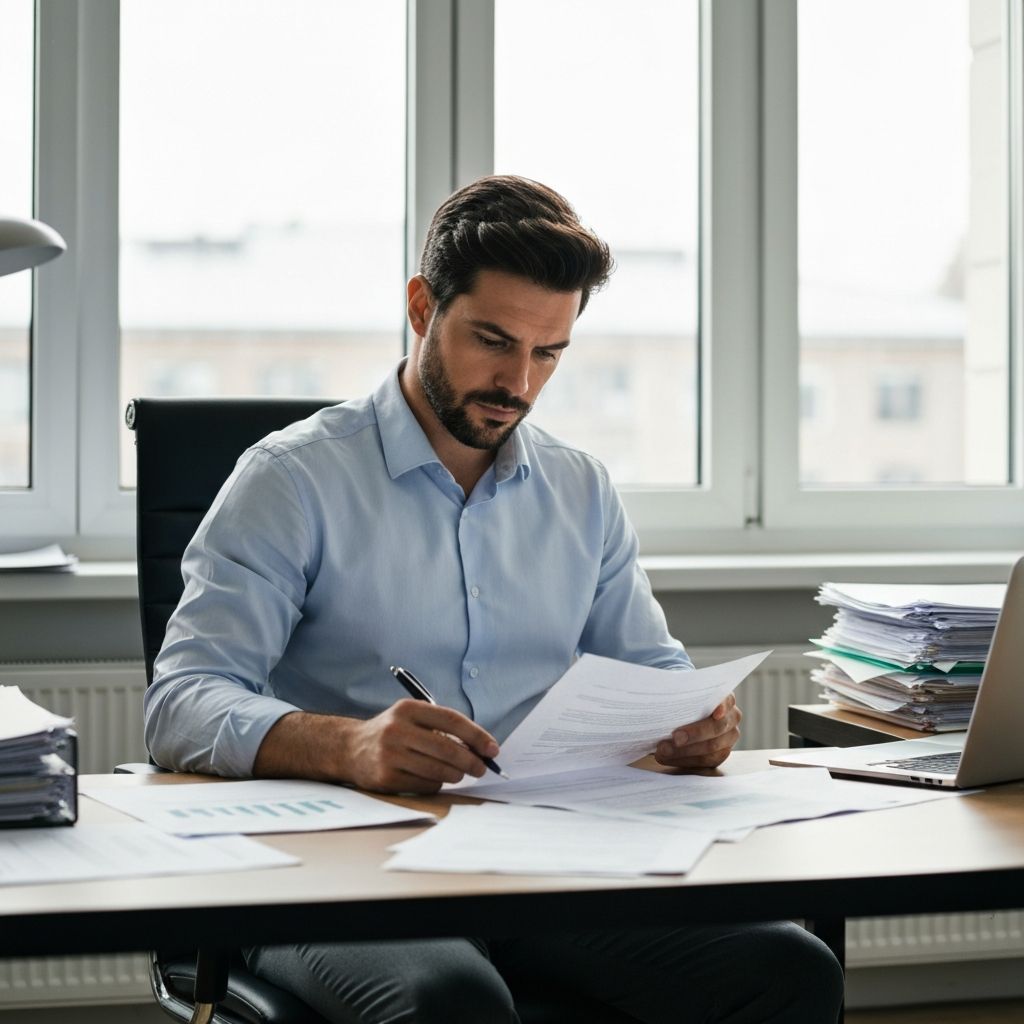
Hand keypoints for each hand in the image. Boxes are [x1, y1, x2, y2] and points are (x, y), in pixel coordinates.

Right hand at [339, 700, 499, 793]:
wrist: (350, 748)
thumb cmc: (393, 732)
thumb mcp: (412, 718)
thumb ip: (443, 728)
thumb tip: (481, 748)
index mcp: (408, 709)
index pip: (451, 720)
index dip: (476, 735)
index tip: (492, 749)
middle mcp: (397, 729)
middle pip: (447, 749)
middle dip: (471, 761)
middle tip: (482, 768)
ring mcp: (390, 754)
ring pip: (438, 770)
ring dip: (456, 775)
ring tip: (459, 773)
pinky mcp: (386, 777)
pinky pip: (425, 784)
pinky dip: (437, 783)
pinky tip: (435, 777)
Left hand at [654, 693, 741, 770]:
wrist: (678, 719)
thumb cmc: (680, 704)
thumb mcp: (682, 696)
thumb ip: (681, 696)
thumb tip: (664, 696)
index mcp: (724, 697)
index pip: (728, 700)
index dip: (722, 707)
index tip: (715, 714)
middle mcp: (732, 716)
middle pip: (718, 727)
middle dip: (695, 734)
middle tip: (675, 738)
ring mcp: (729, 736)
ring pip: (713, 748)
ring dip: (685, 751)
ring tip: (663, 750)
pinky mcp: (721, 753)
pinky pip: (706, 761)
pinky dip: (685, 760)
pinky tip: (667, 757)